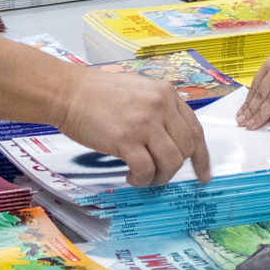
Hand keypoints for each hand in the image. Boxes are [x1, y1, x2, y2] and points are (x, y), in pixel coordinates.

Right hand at [57, 69, 208, 185]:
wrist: (67, 92)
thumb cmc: (96, 93)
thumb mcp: (138, 89)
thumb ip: (159, 108)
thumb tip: (171, 137)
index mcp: (166, 93)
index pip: (195, 129)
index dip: (201, 156)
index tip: (202, 173)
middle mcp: (160, 106)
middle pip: (185, 149)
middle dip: (175, 169)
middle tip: (160, 175)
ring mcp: (144, 123)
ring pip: (170, 162)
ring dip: (159, 177)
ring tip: (143, 176)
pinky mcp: (126, 140)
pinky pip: (146, 171)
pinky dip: (141, 180)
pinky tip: (130, 177)